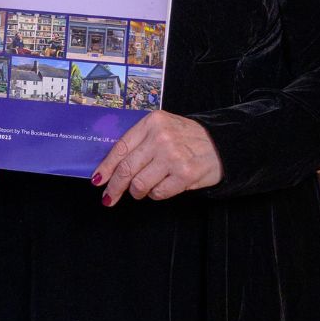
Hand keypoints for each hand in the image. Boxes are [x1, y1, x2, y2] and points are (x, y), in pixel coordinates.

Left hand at [92, 111, 222, 206]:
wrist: (221, 145)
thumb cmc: (187, 138)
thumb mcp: (162, 128)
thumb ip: (140, 141)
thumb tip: (112, 166)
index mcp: (151, 123)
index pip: (120, 148)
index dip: (106, 167)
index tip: (98, 179)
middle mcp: (161, 138)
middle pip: (127, 169)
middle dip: (114, 187)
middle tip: (109, 197)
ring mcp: (173, 157)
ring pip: (140, 184)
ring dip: (137, 191)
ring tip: (141, 190)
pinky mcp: (185, 175)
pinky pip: (158, 193)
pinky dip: (155, 194)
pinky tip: (161, 187)